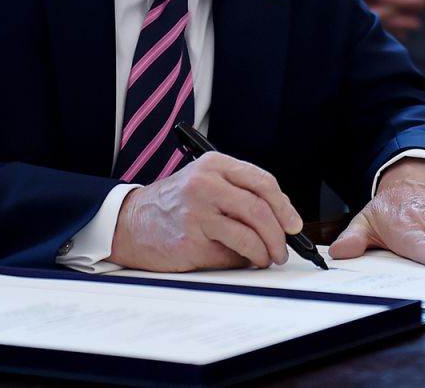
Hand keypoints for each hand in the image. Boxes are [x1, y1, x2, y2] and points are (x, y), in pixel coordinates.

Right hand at [109, 153, 302, 271]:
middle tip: (283, 249)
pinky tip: (239, 260)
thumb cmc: (174, 204)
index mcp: (213, 164)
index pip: (263, 182)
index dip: (285, 206)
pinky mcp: (190, 241)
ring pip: (249, 236)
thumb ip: (238, 192)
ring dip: (265, 252)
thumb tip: (281, 219)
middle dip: (279, 235)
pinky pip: (230, 255)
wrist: (131, 223)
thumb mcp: (203, 181)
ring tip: (265, 258)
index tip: (294, 224)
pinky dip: (242, 261)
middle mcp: (205, 184)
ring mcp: (196, 213)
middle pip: (259, 210)